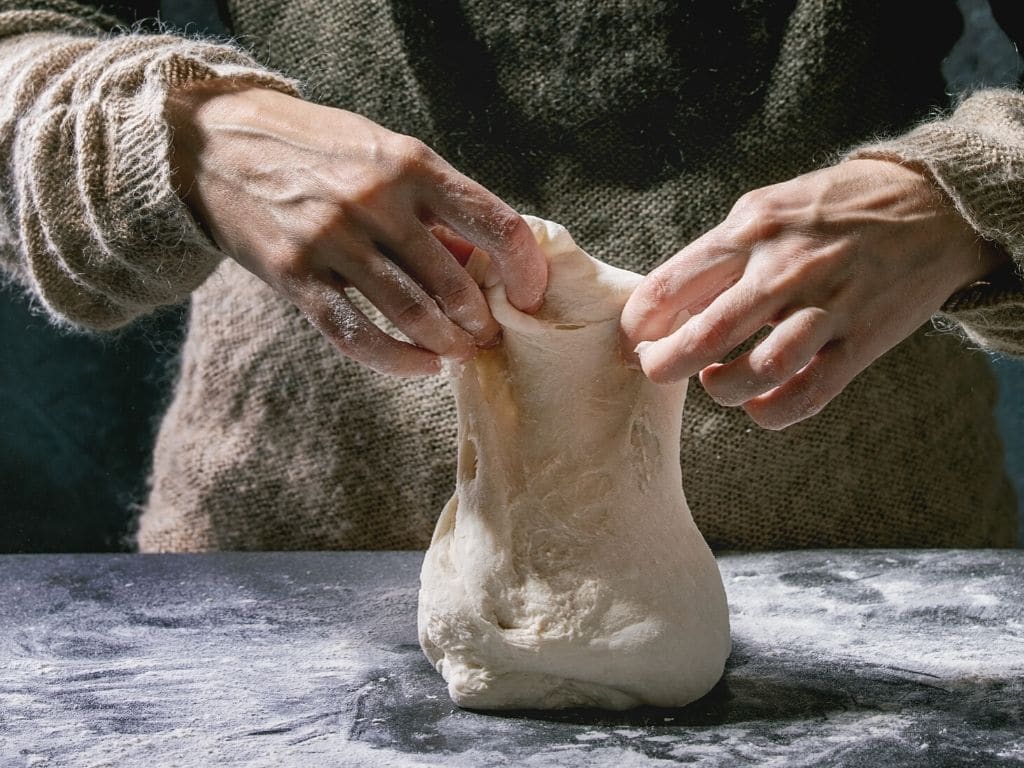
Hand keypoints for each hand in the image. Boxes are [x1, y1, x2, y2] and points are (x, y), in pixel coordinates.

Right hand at [166, 83, 546, 375]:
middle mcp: (375, 199)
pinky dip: (396, 360)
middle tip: (487, 335)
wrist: (216, 145)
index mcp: (411, 163)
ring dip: (446, 344)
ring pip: (411, 313)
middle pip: (454, 281)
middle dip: (481, 320)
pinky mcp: (295, 274)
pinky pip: (356, 334)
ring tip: (458, 352)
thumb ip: (434, 207)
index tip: (531, 296)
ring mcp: (333, 238)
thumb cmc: (317, 150)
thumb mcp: (383, 154)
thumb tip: (483, 263)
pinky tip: (419, 365)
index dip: (525, 269)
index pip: (495, 221)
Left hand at [621, 159, 1006, 428]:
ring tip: (714, 380)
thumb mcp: (768, 206)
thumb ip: (721, 253)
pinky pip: (808, 394)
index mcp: (751, 230)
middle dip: (665, 364)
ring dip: (722, 388)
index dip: (640, 322)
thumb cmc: (834, 209)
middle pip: (706, 334)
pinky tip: (757, 405)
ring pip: (758, 370)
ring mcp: (827, 308)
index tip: (635, 337)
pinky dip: (772, 412)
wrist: (936, 204)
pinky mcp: (861, 341)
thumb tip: (669, 302)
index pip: (671, 285)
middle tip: (655, 369)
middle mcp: (785, 269)